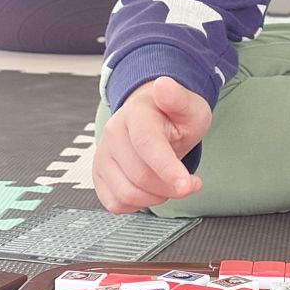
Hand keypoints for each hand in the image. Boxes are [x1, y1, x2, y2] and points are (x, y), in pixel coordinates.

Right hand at [93, 76, 210, 213]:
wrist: (153, 119)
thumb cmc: (173, 116)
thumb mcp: (189, 107)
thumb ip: (180, 99)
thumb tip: (164, 85)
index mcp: (136, 114)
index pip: (147, 144)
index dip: (167, 168)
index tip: (187, 184)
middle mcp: (113, 134)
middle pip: (140, 175)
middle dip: (171, 187)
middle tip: (190, 183)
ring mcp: (102, 155)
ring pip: (127, 193)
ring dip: (156, 197)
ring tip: (170, 183)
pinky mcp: (99, 176)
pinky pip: (116, 203)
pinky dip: (138, 204)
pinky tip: (152, 189)